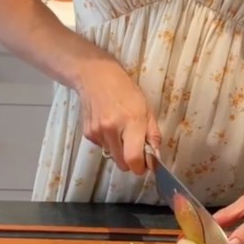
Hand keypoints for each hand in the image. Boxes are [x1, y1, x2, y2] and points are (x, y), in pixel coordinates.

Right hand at [77, 57, 160, 173]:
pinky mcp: (87, 134)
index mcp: (131, 121)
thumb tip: (155, 157)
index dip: (141, 167)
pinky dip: (108, 142)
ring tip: (120, 130)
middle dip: (131, 160)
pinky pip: (102, 147)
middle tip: (134, 147)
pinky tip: (108, 125)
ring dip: (119, 150)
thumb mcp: (146, 108)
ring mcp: (97, 132)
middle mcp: (112, 129)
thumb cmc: (125, 90)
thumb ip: (153, 134)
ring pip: (112, 156)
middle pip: (122, 163)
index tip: (145, 165)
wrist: (95, 76)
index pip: (134, 159)